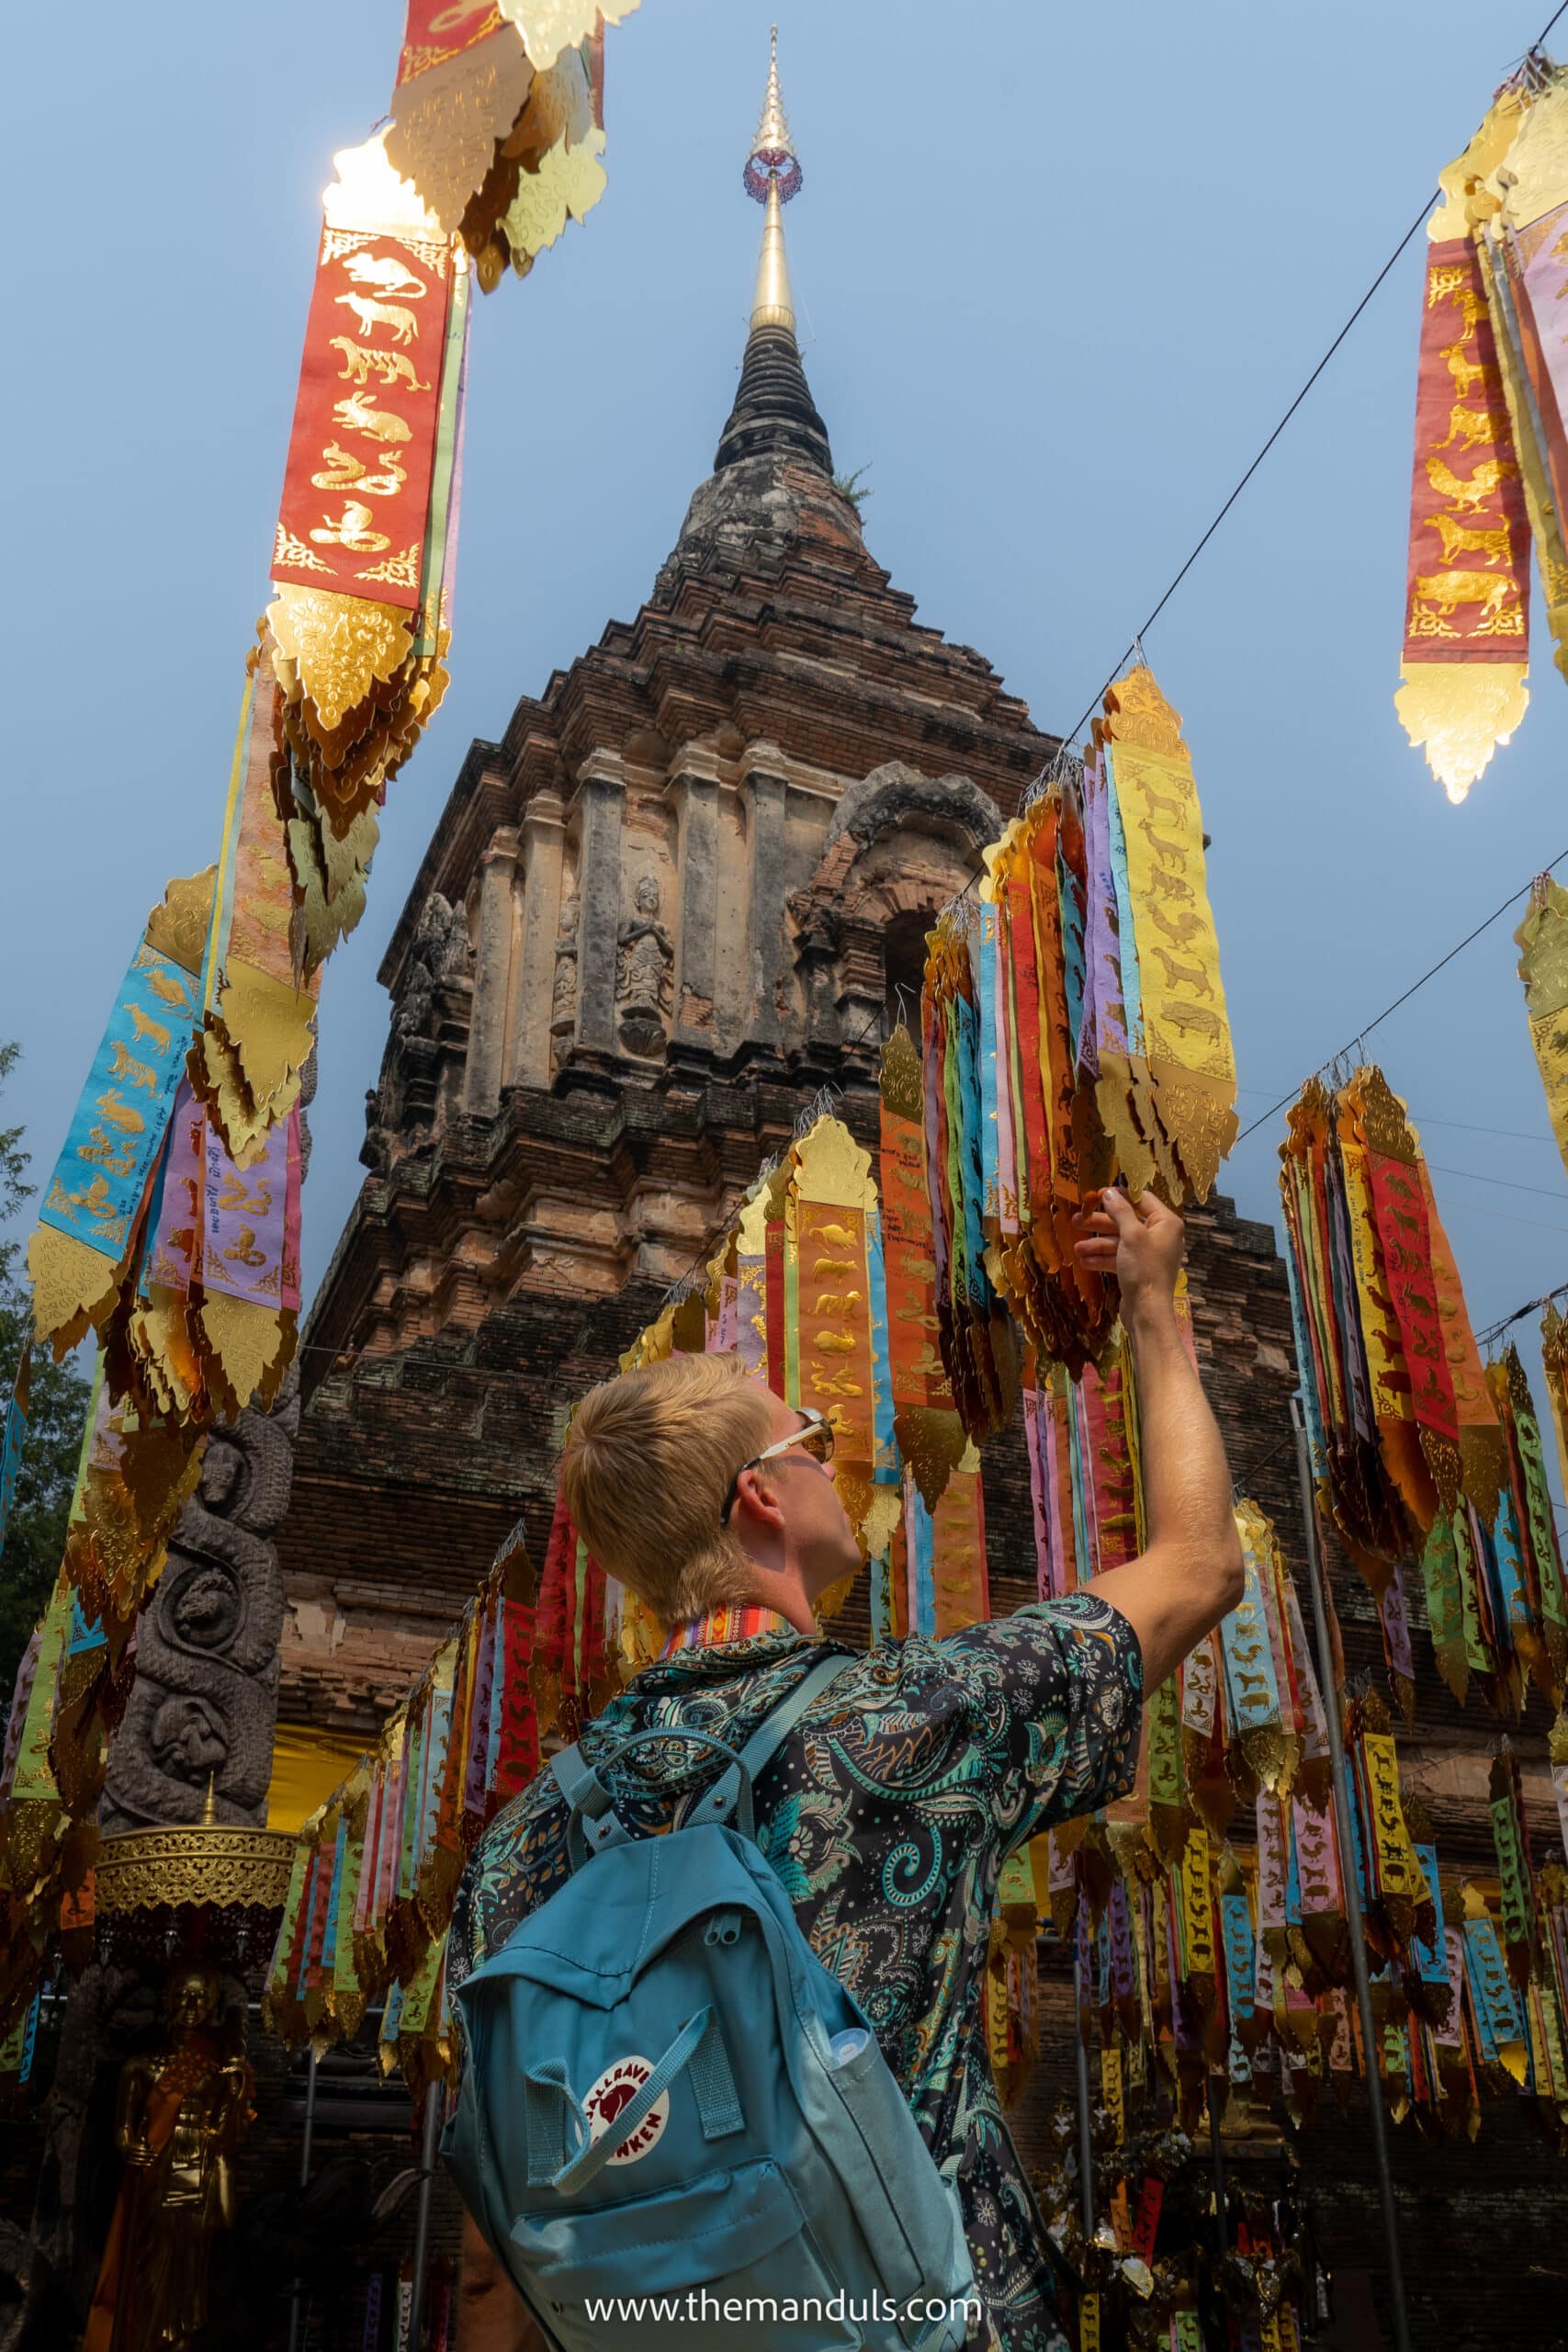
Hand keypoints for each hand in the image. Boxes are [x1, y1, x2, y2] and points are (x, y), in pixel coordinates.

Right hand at [1071, 1186, 1184, 1318]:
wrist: (1147, 1311)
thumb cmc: (1144, 1268)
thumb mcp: (1131, 1235)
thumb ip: (1120, 1211)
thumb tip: (1109, 1191)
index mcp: (1166, 1223)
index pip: (1141, 1199)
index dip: (1118, 1195)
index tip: (1096, 1195)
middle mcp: (1160, 1235)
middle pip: (1126, 1221)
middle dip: (1100, 1223)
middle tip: (1076, 1220)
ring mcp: (1149, 1254)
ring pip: (1120, 1241)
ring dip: (1097, 1244)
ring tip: (1076, 1247)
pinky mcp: (1139, 1269)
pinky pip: (1119, 1257)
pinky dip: (1103, 1258)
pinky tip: (1084, 1261)